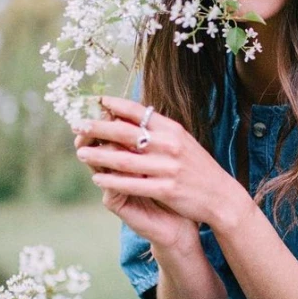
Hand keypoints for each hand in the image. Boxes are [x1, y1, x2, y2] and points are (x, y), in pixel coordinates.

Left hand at [74, 96, 252, 233]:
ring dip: (99, 155)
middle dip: (98, 127)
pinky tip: (98, 179)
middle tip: (77, 125)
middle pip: (126, 132)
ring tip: (81, 152)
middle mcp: (170, 145)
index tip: (96, 102)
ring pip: (124, 159)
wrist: (221, 196)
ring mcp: (168, 167)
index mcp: (173, 129)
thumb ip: (160, 131)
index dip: (115, 105)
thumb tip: (133, 115)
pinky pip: (133, 184)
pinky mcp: (167, 189)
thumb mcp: (183, 142)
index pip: (138, 111)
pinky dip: (113, 181)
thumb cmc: (198, 168)